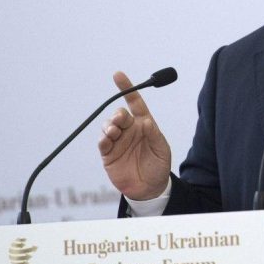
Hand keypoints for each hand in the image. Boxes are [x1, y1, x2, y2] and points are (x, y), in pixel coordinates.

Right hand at [98, 71, 171, 199]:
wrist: (150, 189)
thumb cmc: (159, 166)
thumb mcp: (162, 149)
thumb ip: (154, 135)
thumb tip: (145, 121)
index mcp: (144, 124)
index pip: (134, 102)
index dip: (128, 88)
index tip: (118, 75)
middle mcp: (129, 130)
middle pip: (118, 114)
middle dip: (117, 114)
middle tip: (119, 121)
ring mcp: (118, 141)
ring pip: (108, 125)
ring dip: (109, 125)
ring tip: (114, 132)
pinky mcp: (109, 154)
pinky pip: (102, 142)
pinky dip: (103, 139)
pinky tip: (107, 140)